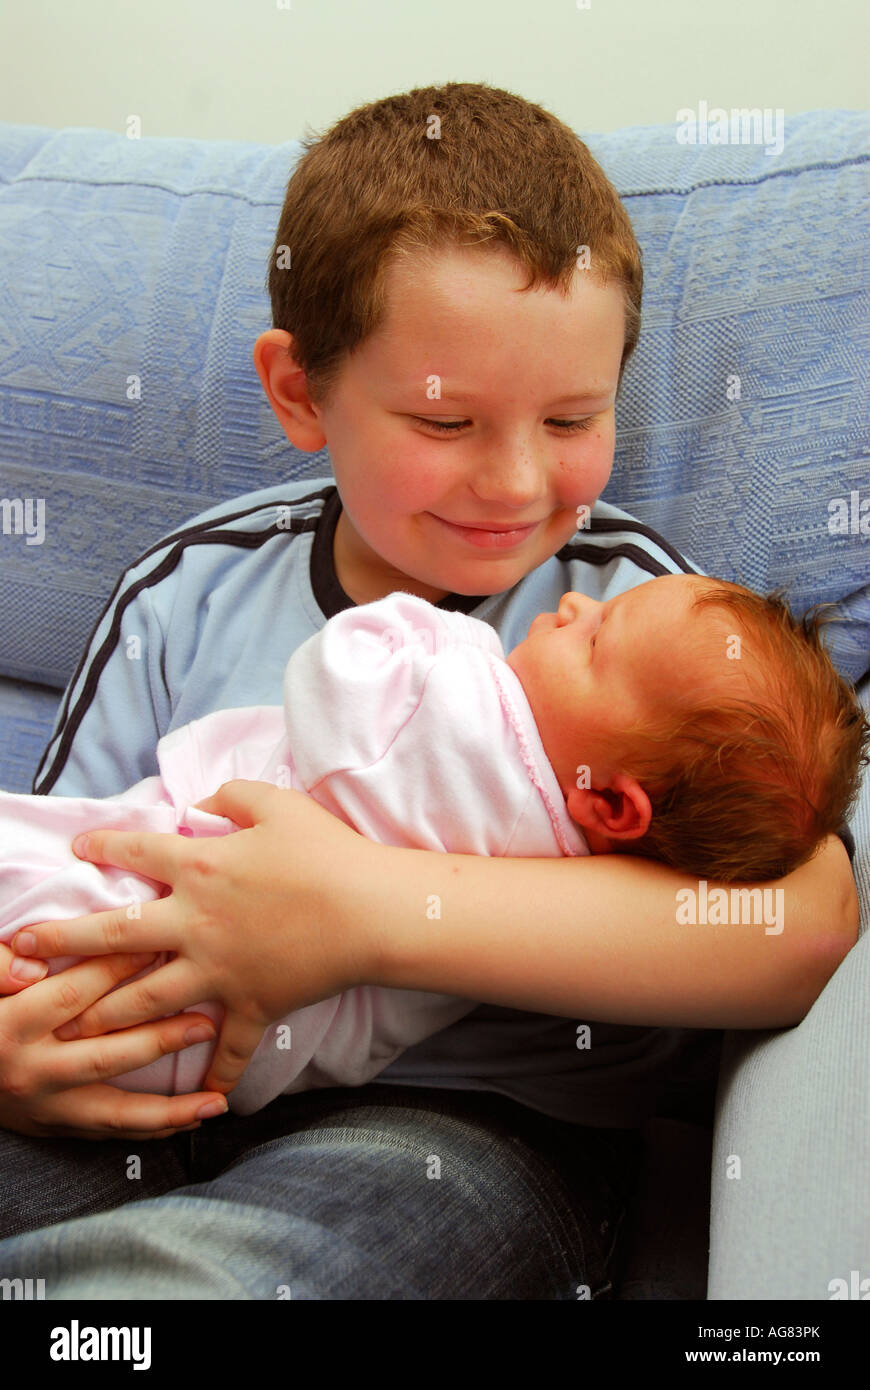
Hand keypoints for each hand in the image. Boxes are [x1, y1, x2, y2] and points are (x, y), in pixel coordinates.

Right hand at [0, 951, 228, 1138]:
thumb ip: (3, 966)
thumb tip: (33, 964)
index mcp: (12, 1026)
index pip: (74, 994)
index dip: (119, 967)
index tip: (164, 944)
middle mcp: (33, 1072)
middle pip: (106, 1054)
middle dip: (161, 1038)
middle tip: (208, 1022)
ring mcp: (46, 1107)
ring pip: (116, 1110)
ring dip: (171, 1107)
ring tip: (217, 1100)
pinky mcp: (55, 1128)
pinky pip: (110, 1133)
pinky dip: (152, 1128)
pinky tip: (191, 1121)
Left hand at [11, 781, 378, 1098]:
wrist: (372, 912)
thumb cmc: (327, 853)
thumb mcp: (277, 805)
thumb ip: (230, 797)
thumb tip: (197, 805)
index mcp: (200, 868)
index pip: (136, 853)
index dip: (104, 846)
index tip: (79, 849)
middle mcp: (196, 923)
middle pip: (115, 936)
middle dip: (63, 941)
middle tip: (23, 948)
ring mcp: (219, 971)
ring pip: (146, 999)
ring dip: (106, 1014)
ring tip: (74, 1026)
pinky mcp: (252, 1005)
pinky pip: (228, 1047)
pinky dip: (216, 1072)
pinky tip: (203, 1098)